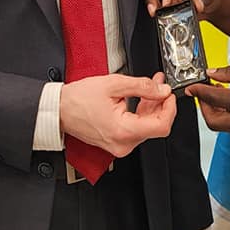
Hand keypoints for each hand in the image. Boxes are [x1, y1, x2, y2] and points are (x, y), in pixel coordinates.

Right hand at [59, 73, 176, 157]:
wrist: (59, 110)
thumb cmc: (79, 99)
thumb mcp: (114, 84)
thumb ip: (142, 86)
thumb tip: (162, 90)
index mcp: (123, 131)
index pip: (161, 126)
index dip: (170, 108)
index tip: (169, 93)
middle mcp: (123, 144)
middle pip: (155, 126)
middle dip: (160, 103)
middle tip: (160, 83)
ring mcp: (120, 146)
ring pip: (147, 127)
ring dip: (151, 106)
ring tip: (152, 85)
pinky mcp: (116, 142)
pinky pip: (136, 128)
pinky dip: (141, 113)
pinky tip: (141, 97)